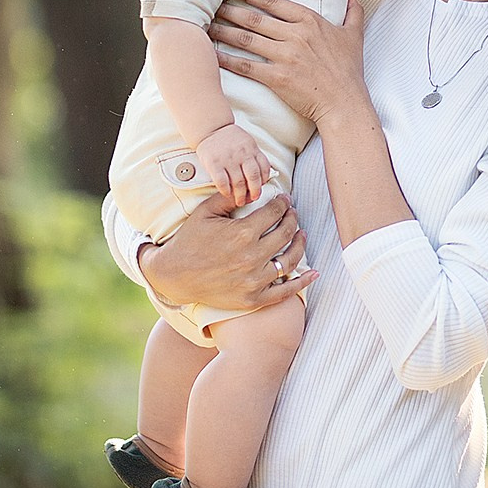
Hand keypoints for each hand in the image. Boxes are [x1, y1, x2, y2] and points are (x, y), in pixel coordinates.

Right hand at [138, 192, 313, 310]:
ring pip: (290, 260)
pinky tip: (313, 272)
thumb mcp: (205, 212)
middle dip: (292, 219)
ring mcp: (254, 280)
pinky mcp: (253, 298)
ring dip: (300, 244)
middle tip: (293, 213)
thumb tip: (250, 189)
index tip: (284, 199)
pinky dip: (302, 282)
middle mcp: (252, 257)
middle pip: (285, 233)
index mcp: (242, 233)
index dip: (282, 203)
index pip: (274, 213)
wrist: (174, 276)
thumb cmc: (189, 241)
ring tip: (301, 235)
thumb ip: (229, 198)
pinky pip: (285, 291)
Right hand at [194, 122, 270, 205]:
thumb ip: (255, 157)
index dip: (264, 181)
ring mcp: (228, 158)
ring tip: (239, 201)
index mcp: (252, 148)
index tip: (261, 189)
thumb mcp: (248, 143)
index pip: (264, 168)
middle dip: (254, 192)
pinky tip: (227, 193)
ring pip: (238, 182)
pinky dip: (226, 190)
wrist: (211, 127)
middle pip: (253, 177)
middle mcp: (242, 153)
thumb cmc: (230, 138)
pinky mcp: (214, 163)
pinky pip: (222, 181)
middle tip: (252, 199)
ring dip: (240, 195)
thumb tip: (264, 177)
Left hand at [212, 0, 370, 127]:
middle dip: (230, 10)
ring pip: (246, 39)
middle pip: (254, 18)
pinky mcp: (276, 78)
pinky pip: (246, 66)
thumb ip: (353, 11)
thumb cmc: (348, 71)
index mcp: (309, 21)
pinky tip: (212, 55)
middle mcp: (295, 35)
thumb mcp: (354, 36)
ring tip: (206, 25)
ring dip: (224, 31)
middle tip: (211, 4)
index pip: (274, 2)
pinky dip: (227, 59)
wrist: (344, 103)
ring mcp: (284, 56)